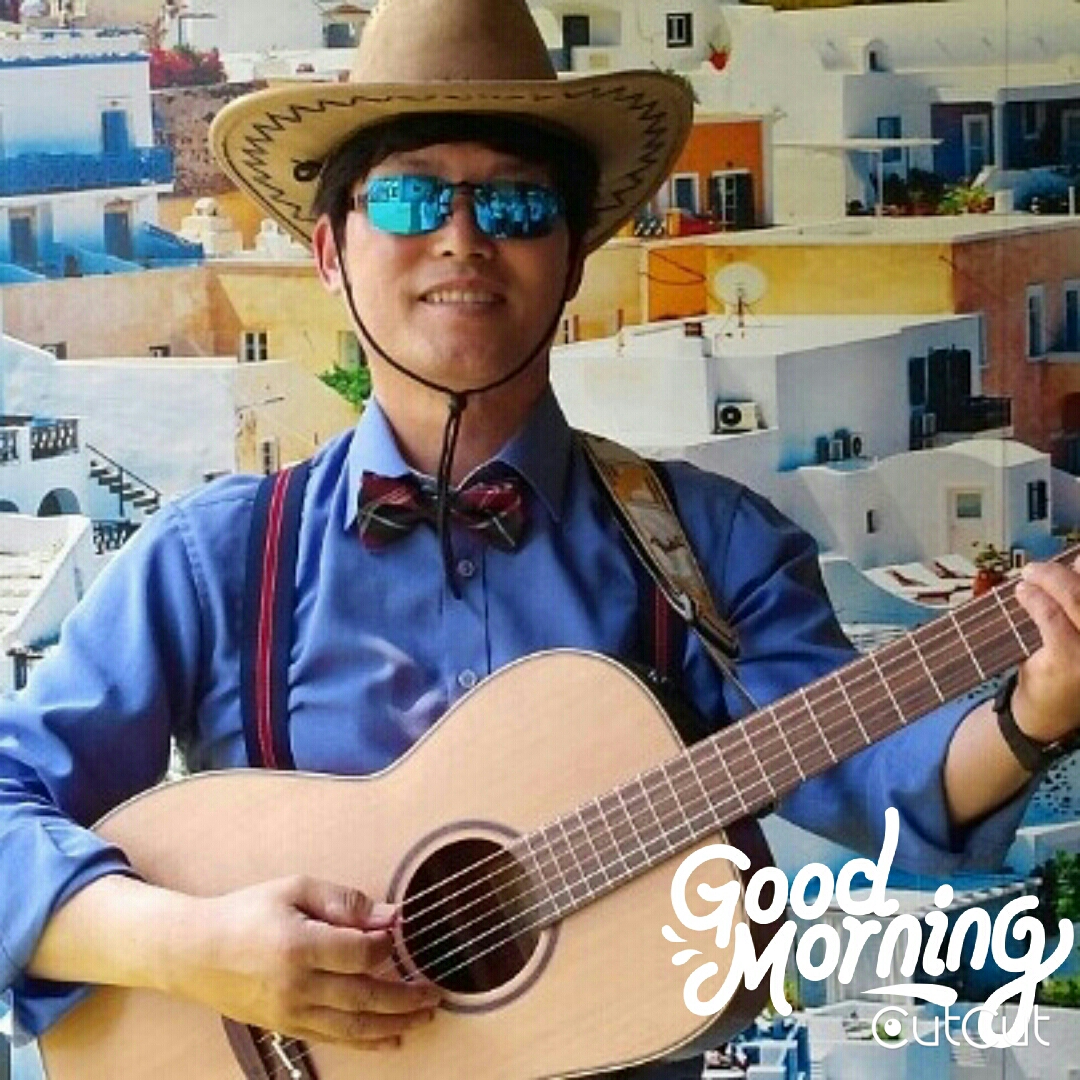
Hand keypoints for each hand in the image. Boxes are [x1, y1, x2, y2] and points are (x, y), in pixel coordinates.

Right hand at [178, 876, 439, 1047]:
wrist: (195, 952)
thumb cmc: (248, 912)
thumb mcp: (295, 889)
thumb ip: (343, 901)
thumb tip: (390, 916)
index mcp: (299, 945)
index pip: (360, 953)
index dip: (387, 946)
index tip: (400, 935)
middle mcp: (297, 986)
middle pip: (364, 997)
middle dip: (406, 997)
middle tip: (436, 993)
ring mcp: (291, 1013)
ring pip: (353, 1027)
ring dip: (395, 1023)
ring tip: (425, 1016)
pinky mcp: (286, 1027)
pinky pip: (334, 1039)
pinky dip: (367, 1042)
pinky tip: (392, 1038)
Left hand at [1012, 553, 1079, 745]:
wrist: (1047, 714)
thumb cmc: (1068, 669)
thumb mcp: (1079, 635)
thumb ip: (1079, 605)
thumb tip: (1076, 562)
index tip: (1075, 558)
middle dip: (1068, 571)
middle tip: (1039, 567)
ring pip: (1077, 598)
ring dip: (1049, 579)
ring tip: (1029, 575)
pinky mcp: (1071, 660)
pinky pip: (1053, 617)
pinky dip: (1035, 599)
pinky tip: (1023, 593)